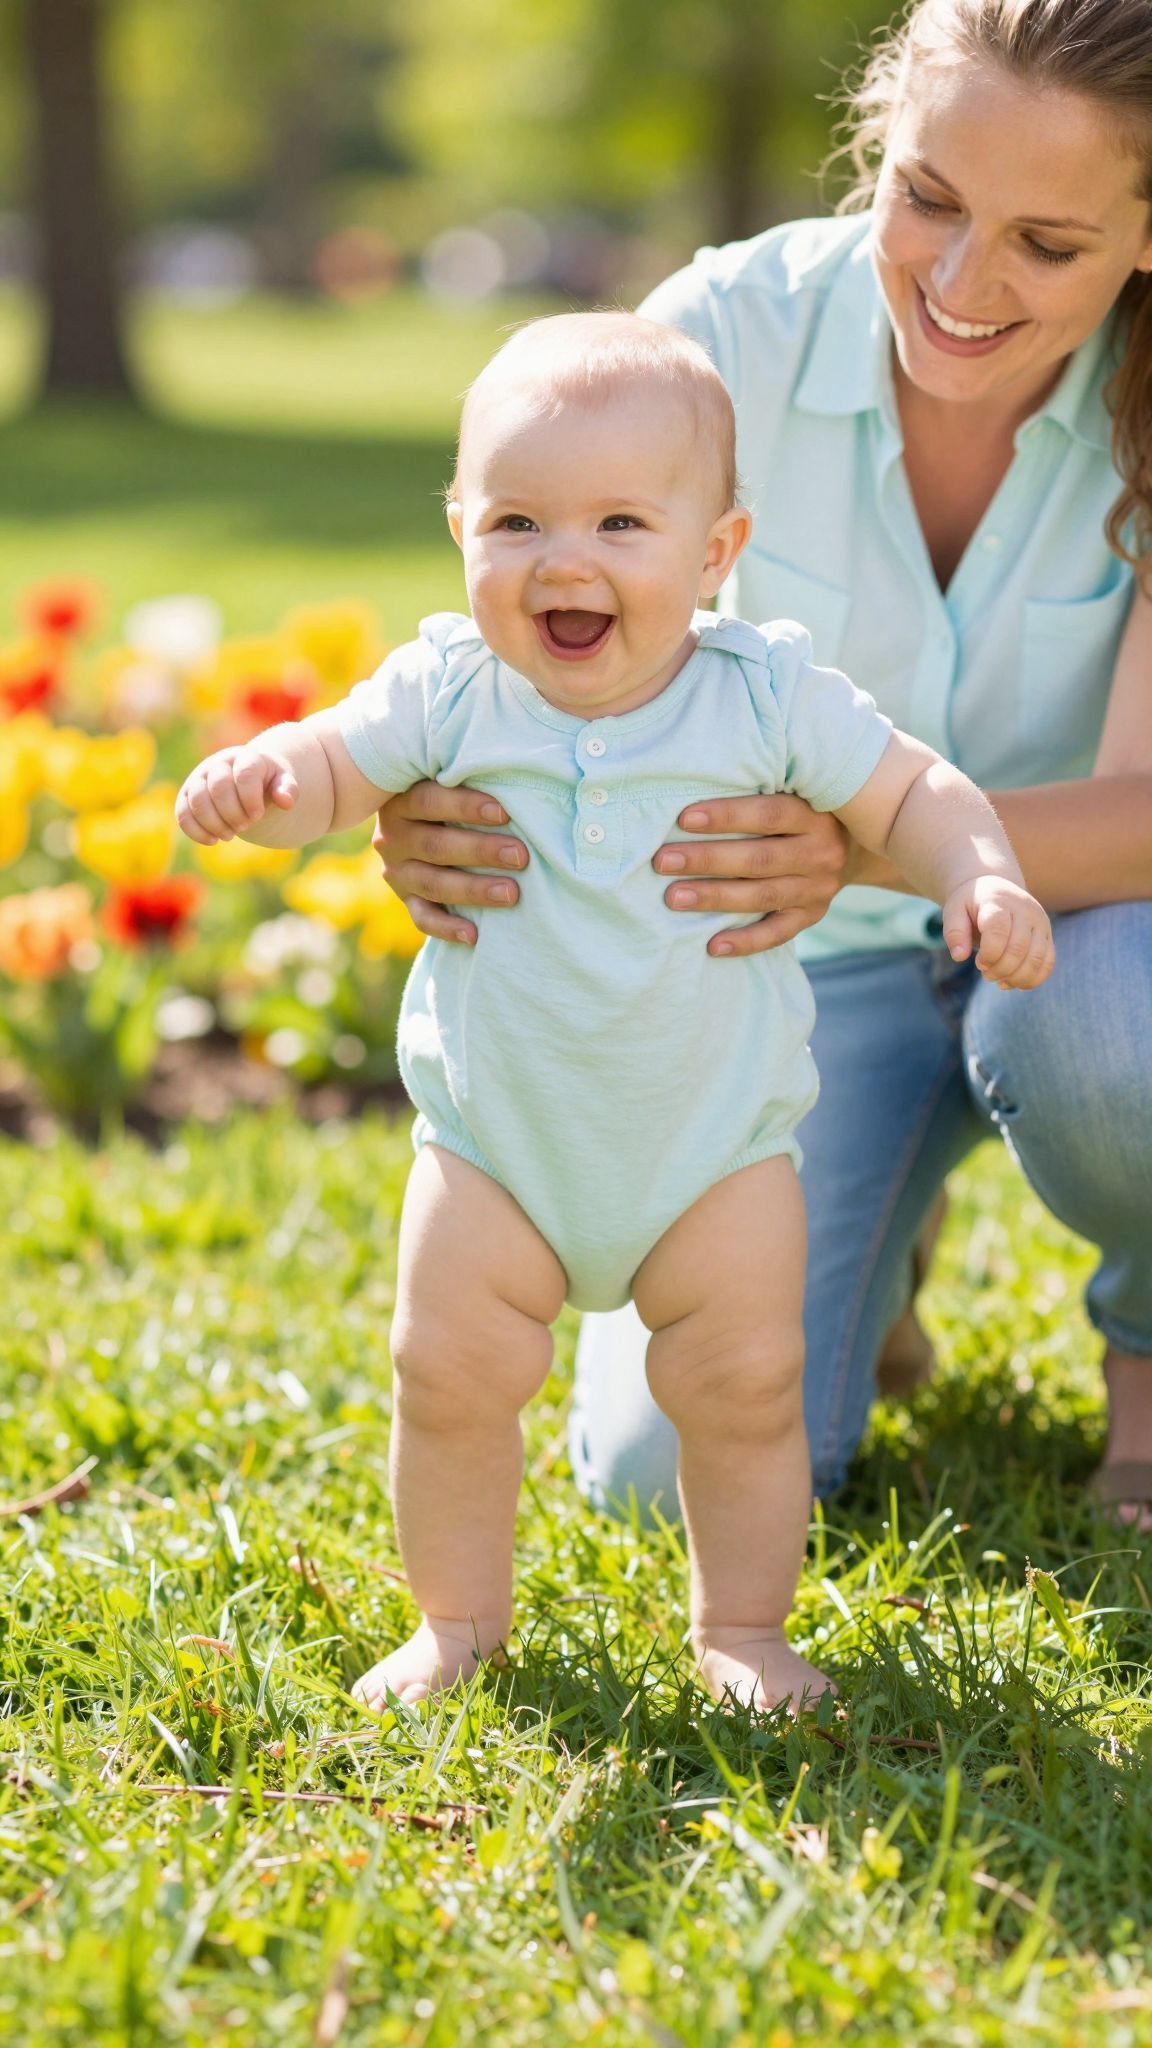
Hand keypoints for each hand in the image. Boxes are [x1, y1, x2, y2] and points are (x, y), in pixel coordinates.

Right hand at [176, 744, 297, 844]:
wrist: (247, 780)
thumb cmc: (266, 783)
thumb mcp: (283, 783)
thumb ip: (288, 789)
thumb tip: (286, 801)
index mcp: (245, 758)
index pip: (244, 774)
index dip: (250, 798)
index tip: (258, 815)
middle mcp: (218, 764)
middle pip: (218, 787)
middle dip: (232, 813)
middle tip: (244, 826)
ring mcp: (199, 778)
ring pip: (196, 800)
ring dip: (213, 823)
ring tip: (230, 835)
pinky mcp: (186, 795)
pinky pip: (182, 813)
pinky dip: (195, 831)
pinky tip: (212, 841)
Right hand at [372, 781, 528, 945]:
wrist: (420, 825)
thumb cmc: (452, 795)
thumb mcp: (448, 781)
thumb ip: (468, 776)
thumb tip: (517, 767)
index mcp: (401, 801)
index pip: (428, 801)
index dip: (465, 806)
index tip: (504, 812)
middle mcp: (393, 838)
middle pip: (435, 846)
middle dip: (481, 851)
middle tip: (520, 856)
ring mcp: (397, 872)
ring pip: (432, 884)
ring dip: (473, 890)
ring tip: (512, 894)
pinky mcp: (407, 899)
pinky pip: (423, 918)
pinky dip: (447, 928)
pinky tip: (475, 935)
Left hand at [652, 793, 849, 956]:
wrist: (856, 846)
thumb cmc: (802, 812)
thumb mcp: (796, 793)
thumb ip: (759, 791)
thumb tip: (692, 788)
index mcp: (815, 815)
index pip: (768, 814)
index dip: (726, 817)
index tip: (684, 818)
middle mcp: (822, 852)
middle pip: (759, 859)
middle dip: (707, 860)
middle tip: (664, 861)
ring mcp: (818, 888)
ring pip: (762, 896)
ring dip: (715, 898)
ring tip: (674, 898)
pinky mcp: (812, 916)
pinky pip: (777, 934)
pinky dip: (746, 942)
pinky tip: (712, 946)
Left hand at [942, 875, 1054, 989]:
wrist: (995, 889)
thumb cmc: (971, 904)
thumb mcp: (954, 911)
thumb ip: (954, 932)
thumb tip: (960, 956)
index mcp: (1000, 902)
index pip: (999, 932)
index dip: (988, 954)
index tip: (978, 963)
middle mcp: (1025, 911)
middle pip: (1018, 949)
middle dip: (1000, 970)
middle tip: (986, 974)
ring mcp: (1040, 923)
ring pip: (1037, 959)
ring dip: (1017, 978)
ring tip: (999, 981)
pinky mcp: (1048, 936)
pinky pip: (1048, 963)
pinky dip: (1033, 979)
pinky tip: (1015, 983)